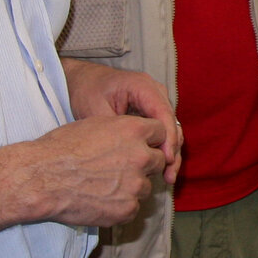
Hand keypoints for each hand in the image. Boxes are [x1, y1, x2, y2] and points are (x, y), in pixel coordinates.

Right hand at [17, 114, 170, 226]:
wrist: (41, 179)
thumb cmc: (61, 149)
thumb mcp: (95, 125)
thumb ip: (123, 130)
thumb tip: (135, 136)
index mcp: (134, 130)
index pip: (161, 133)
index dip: (150, 140)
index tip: (142, 146)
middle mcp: (141, 157)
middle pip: (158, 160)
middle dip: (144, 164)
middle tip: (121, 168)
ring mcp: (137, 185)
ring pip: (146, 186)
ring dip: (132, 186)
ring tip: (104, 185)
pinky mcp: (128, 209)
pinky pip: (133, 207)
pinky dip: (121, 205)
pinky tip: (100, 200)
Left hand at [62, 61, 181, 182]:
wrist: (84, 80)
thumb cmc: (88, 91)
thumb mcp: (96, 109)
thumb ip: (114, 129)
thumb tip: (130, 153)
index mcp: (143, 87)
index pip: (163, 113)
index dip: (168, 138)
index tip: (166, 160)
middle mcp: (155, 93)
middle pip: (172, 124)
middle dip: (172, 151)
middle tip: (169, 176)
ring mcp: (156, 103)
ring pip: (171, 130)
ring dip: (170, 153)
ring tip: (168, 178)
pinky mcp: (152, 113)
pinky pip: (163, 132)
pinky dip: (162, 150)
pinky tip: (160, 169)